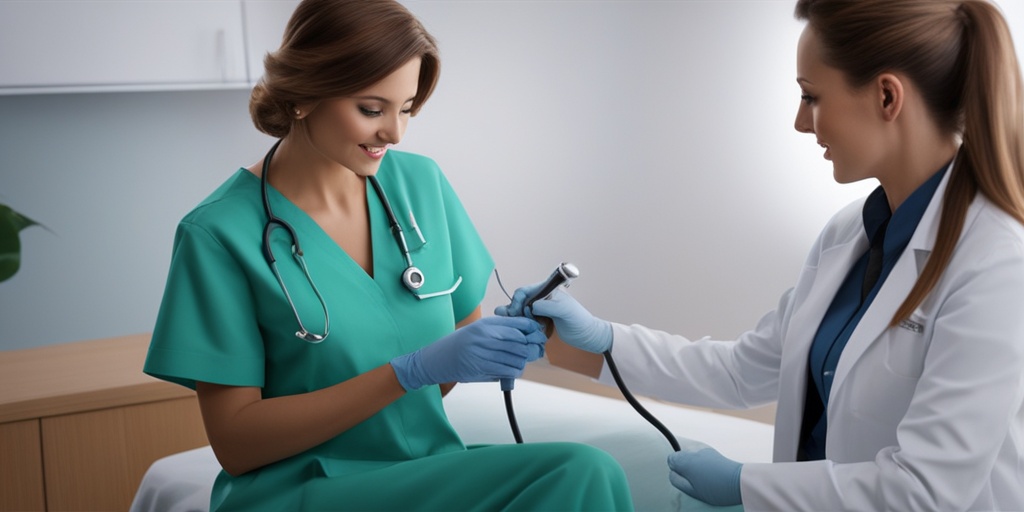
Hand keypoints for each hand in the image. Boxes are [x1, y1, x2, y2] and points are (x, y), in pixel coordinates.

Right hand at [390, 316, 545, 390]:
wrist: (437, 360)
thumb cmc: (458, 344)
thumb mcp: (478, 329)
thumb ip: (499, 329)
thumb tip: (525, 333)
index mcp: (485, 324)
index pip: (518, 324)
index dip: (532, 329)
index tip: (537, 333)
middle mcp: (484, 336)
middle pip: (520, 342)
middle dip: (530, 347)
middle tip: (533, 350)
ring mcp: (482, 353)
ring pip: (517, 358)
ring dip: (522, 361)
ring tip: (518, 361)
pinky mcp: (481, 368)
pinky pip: (508, 370)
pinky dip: (514, 371)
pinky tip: (511, 369)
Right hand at [495, 285, 611, 353]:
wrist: (588, 336)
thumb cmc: (580, 320)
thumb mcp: (564, 310)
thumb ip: (547, 306)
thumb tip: (531, 307)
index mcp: (547, 291)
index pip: (525, 291)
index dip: (517, 300)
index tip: (515, 312)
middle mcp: (542, 298)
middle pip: (520, 301)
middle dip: (513, 310)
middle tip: (510, 321)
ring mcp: (541, 310)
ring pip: (521, 311)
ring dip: (515, 318)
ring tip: (510, 326)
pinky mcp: (541, 322)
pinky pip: (527, 321)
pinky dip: (521, 325)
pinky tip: (519, 330)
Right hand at [667, 438, 742, 505]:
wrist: (739, 482)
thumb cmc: (715, 489)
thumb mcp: (692, 490)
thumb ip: (677, 480)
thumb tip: (672, 473)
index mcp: (685, 461)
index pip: (670, 460)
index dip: (675, 470)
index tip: (685, 479)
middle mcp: (693, 451)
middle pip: (680, 456)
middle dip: (684, 466)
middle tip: (695, 480)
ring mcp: (703, 449)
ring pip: (690, 455)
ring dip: (693, 463)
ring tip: (704, 476)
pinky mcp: (712, 451)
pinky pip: (699, 455)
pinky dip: (701, 461)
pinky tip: (710, 471)